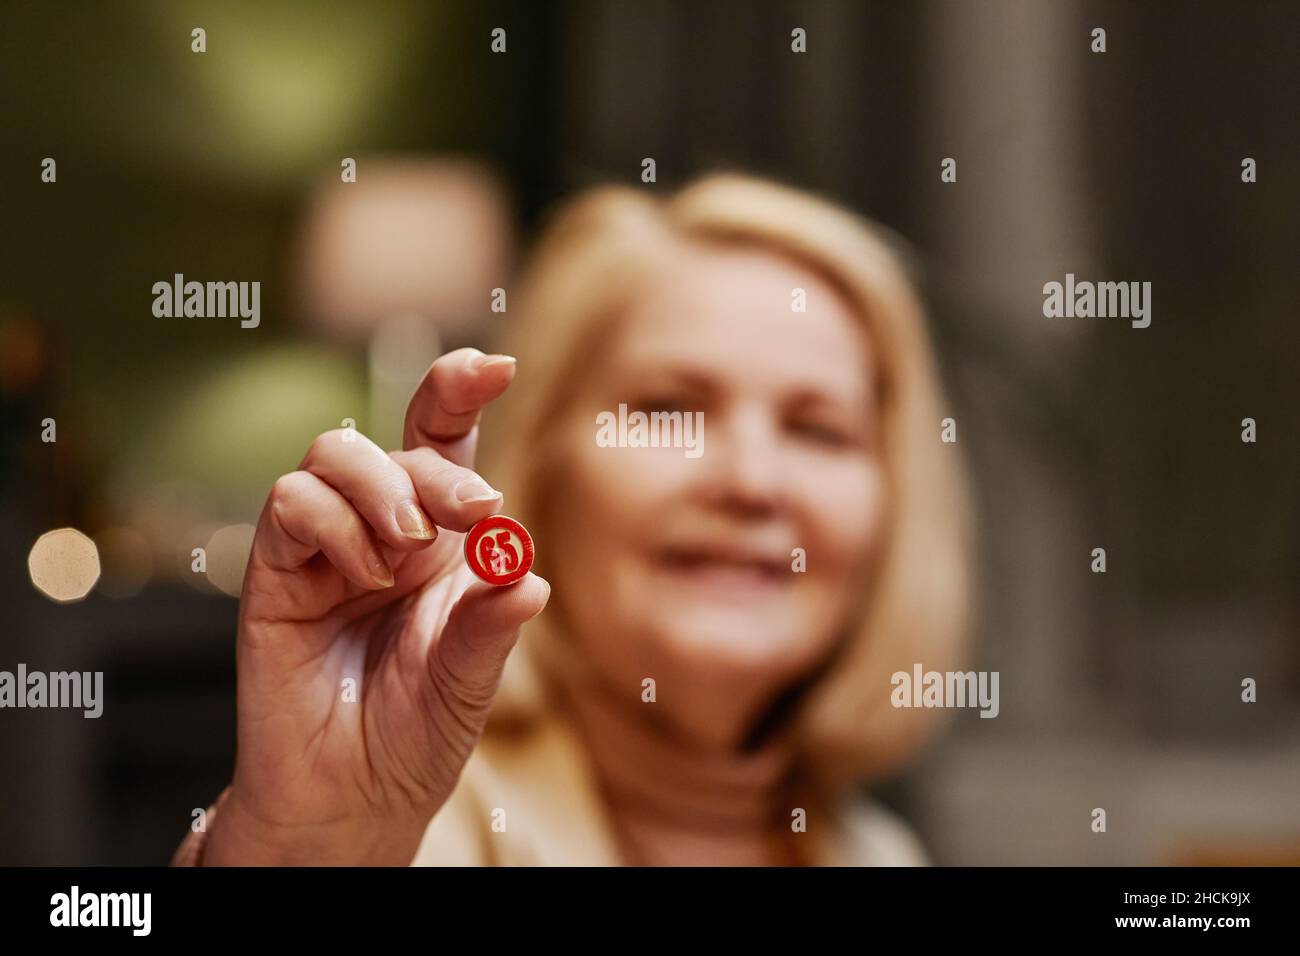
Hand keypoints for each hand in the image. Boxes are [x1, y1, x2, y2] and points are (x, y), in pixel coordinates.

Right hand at [203, 348, 548, 864]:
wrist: (350, 798)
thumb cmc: (418, 733)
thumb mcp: (471, 679)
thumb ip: (492, 624)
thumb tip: (529, 573)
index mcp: (445, 541)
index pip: (445, 442)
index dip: (460, 390)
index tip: (497, 367)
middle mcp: (387, 530)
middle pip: (399, 443)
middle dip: (440, 468)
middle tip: (477, 515)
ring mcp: (328, 546)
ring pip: (334, 453)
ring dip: (380, 487)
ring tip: (406, 550)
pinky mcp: (276, 570)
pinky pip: (290, 503)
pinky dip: (332, 524)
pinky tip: (362, 574)